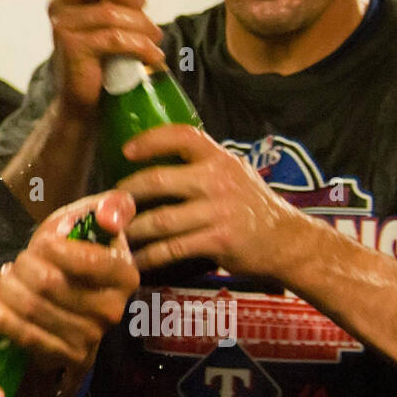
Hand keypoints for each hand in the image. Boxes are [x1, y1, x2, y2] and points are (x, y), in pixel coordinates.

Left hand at [0, 189, 139, 373]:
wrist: (75, 304)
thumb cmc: (80, 253)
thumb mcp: (95, 222)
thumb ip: (111, 207)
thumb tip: (108, 216)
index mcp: (124, 274)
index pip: (86, 260)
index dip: (52, 247)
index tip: (41, 242)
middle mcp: (112, 309)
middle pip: (49, 283)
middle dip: (23, 265)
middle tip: (19, 261)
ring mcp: (91, 336)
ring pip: (32, 307)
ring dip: (8, 287)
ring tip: (6, 277)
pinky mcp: (67, 356)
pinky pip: (25, 335)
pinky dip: (0, 315)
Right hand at [48, 0, 166, 118]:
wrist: (85, 102)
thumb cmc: (103, 57)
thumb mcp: (119, 18)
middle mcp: (59, 3)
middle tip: (144, 8)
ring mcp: (62, 25)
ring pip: (111, 12)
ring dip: (142, 26)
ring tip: (155, 40)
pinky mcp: (72, 47)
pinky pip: (115, 38)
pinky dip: (142, 47)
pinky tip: (153, 56)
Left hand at [117, 125, 312, 276]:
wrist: (287, 241)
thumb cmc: (250, 204)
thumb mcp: (232, 173)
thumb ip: (199, 165)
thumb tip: (152, 160)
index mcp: (219, 158)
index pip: (183, 136)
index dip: (151, 140)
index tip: (126, 150)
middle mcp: (218, 181)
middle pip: (158, 180)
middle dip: (127, 193)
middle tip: (109, 202)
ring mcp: (218, 212)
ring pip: (160, 220)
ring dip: (131, 229)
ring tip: (114, 233)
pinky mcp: (218, 241)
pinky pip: (172, 249)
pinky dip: (149, 257)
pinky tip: (136, 259)